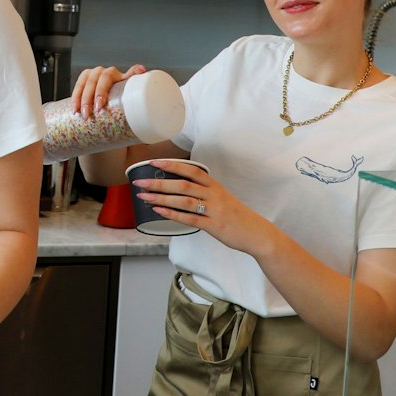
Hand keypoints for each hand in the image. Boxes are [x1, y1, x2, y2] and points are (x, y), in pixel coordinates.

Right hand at [70, 64, 144, 116]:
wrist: (118, 95)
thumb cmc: (124, 92)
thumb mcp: (129, 86)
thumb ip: (135, 78)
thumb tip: (143, 70)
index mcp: (112, 73)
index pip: (105, 78)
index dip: (100, 91)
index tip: (99, 106)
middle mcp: (100, 72)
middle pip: (91, 83)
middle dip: (88, 100)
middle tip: (88, 114)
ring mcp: (90, 76)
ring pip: (81, 85)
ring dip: (78, 100)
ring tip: (78, 114)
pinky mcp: (82, 82)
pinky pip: (76, 89)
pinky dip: (74, 99)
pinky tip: (74, 109)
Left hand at [130, 159, 275, 257]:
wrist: (256, 233)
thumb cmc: (236, 216)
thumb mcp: (222, 198)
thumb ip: (204, 192)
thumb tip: (181, 188)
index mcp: (215, 186)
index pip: (191, 170)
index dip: (172, 165)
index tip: (153, 162)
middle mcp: (214, 195)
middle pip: (183, 184)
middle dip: (158, 182)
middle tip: (139, 182)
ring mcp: (214, 210)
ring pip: (184, 201)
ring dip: (161, 198)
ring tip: (143, 197)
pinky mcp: (213, 226)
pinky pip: (189, 219)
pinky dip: (172, 215)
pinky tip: (158, 212)